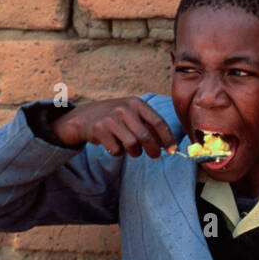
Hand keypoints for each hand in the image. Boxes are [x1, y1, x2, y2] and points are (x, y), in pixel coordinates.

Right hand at [51, 98, 178, 158]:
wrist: (85, 116)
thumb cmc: (116, 118)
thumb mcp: (133, 114)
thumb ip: (149, 126)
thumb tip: (168, 144)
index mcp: (136, 103)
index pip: (158, 122)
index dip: (168, 138)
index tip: (173, 150)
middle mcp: (124, 108)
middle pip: (146, 137)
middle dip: (154, 150)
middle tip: (155, 156)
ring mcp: (111, 118)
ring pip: (132, 145)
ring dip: (135, 153)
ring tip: (132, 150)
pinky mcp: (100, 129)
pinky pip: (117, 150)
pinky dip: (118, 152)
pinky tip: (114, 145)